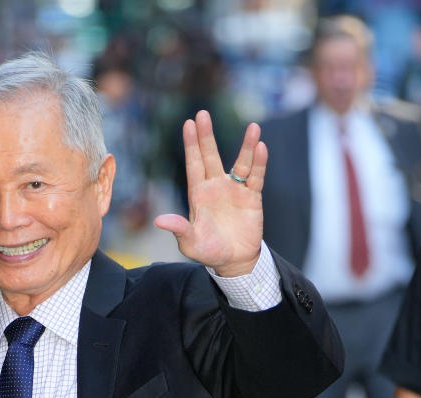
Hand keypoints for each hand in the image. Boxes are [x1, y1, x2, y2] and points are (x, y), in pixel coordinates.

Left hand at [154, 116, 266, 276]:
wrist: (234, 262)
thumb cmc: (209, 252)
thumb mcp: (190, 244)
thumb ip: (179, 229)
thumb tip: (159, 221)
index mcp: (198, 195)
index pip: (194, 165)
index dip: (191, 145)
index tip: (188, 123)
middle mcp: (216, 187)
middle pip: (211, 156)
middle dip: (207, 136)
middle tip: (203, 113)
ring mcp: (235, 190)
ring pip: (240, 163)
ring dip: (246, 146)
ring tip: (253, 127)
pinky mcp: (252, 198)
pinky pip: (256, 177)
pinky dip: (259, 163)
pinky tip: (261, 148)